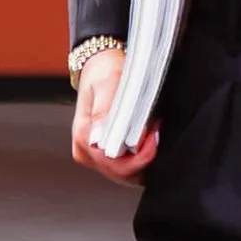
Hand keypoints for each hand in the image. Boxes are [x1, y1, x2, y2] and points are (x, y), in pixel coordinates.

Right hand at [70, 48, 154, 182]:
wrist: (99, 66)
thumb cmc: (104, 72)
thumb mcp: (108, 83)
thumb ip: (105, 111)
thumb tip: (99, 139)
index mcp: (84, 136)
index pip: (114, 164)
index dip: (140, 156)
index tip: (154, 135)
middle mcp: (86, 150)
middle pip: (120, 174)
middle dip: (144, 158)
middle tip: (156, 132)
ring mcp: (94, 155)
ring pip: (124, 174)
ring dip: (142, 159)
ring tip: (152, 133)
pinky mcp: (103, 155)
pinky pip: (125, 167)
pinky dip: (139, 158)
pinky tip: (146, 140)